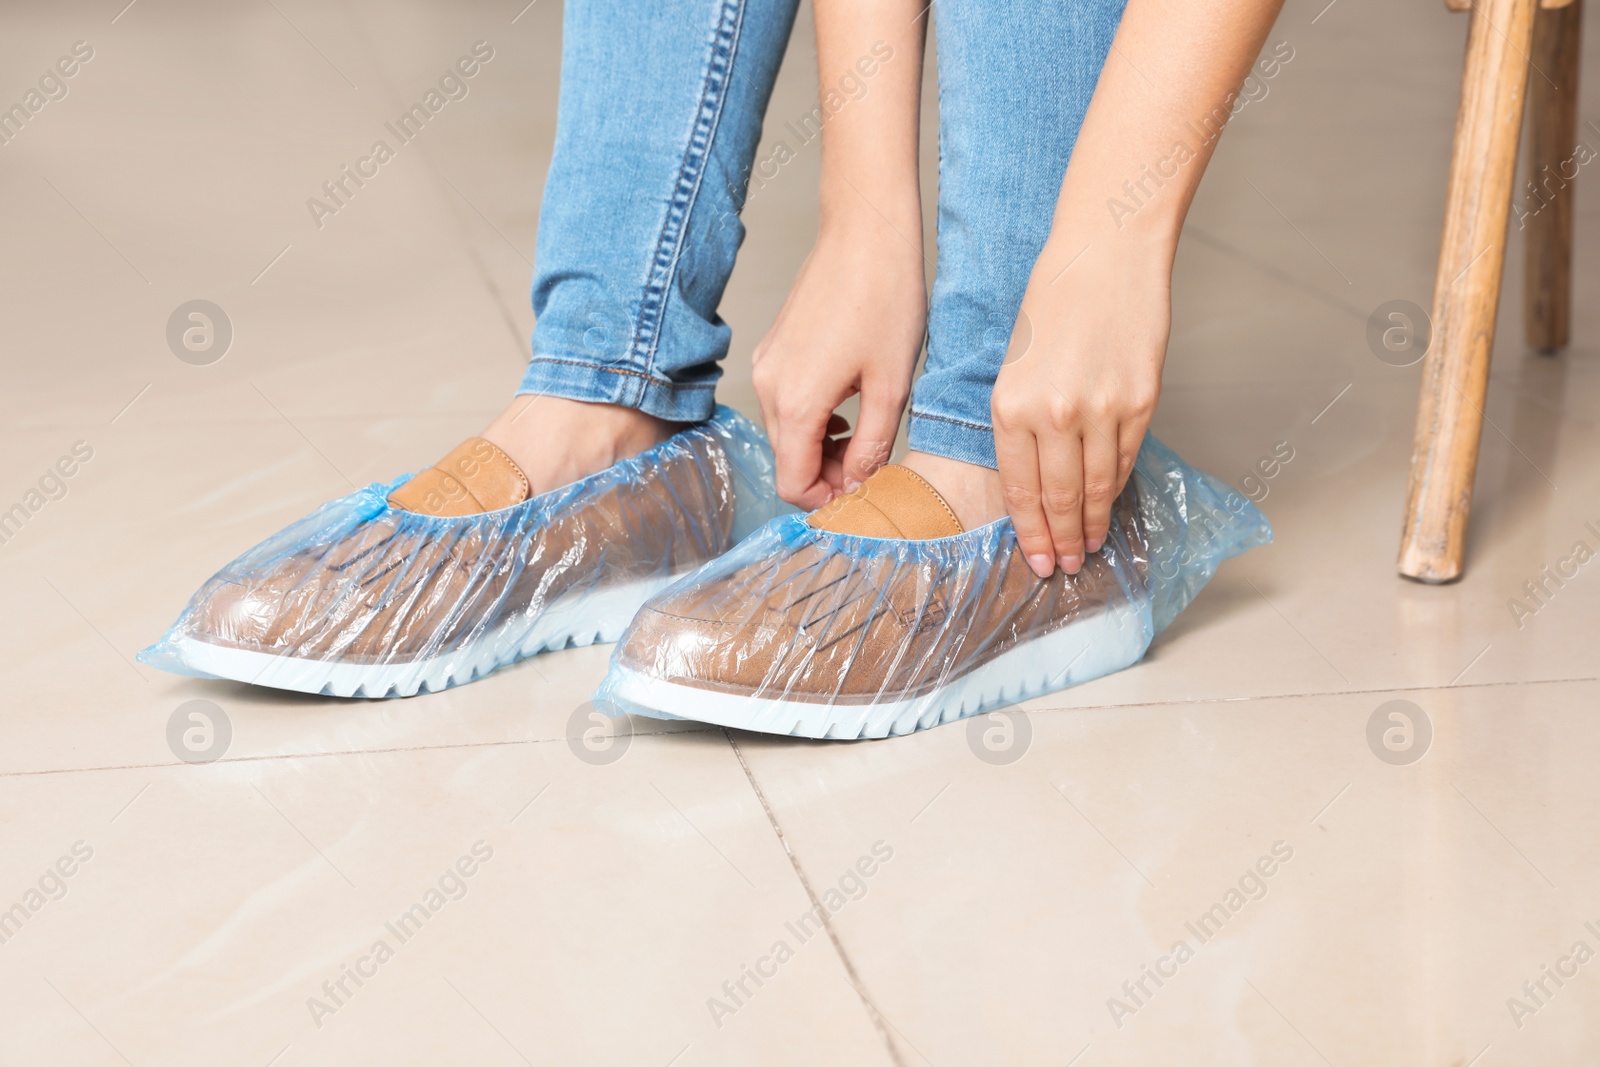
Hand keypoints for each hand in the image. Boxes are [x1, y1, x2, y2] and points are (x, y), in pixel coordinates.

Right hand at [752, 224, 924, 508]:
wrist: (866, 232)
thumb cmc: (884, 299)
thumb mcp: (892, 387)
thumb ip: (873, 447)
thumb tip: (858, 484)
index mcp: (795, 403)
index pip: (792, 484)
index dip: (826, 499)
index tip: (860, 489)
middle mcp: (769, 386)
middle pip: (787, 459)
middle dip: (827, 471)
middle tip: (872, 459)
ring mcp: (767, 364)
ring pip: (786, 432)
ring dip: (822, 443)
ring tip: (865, 427)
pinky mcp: (773, 348)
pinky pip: (785, 401)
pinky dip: (813, 416)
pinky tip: (848, 400)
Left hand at [991, 240, 1169, 576]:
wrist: (1105, 254)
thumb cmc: (1053, 300)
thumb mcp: (1014, 363)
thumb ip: (1020, 420)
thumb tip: (1034, 477)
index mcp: (1010, 405)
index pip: (1020, 489)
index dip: (1031, 532)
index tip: (1037, 559)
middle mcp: (1053, 415)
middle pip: (1059, 498)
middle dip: (1062, 539)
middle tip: (1065, 565)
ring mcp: (1101, 410)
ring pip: (1097, 487)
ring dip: (1093, 523)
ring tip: (1090, 545)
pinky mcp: (1141, 401)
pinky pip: (1127, 459)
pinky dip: (1118, 486)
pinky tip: (1111, 502)